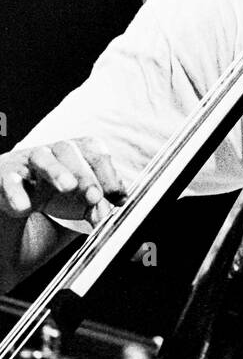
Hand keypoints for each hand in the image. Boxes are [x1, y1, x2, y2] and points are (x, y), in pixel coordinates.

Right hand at [0, 139, 127, 227]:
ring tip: (68, 187)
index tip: (116, 195)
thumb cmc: (50, 194)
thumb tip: (115, 209)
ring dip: (56, 170)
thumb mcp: (79, 202)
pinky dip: (15, 191)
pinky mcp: (3, 179)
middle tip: (95, 197)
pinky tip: (24, 207)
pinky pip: (8, 181)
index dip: (107, 171)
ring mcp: (24, 165)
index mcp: (73, 155)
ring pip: (40, 157)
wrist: (11, 202)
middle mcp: (50, 154)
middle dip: (85, 173)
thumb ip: (98, 206)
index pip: (93, 150)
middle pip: (67, 149)